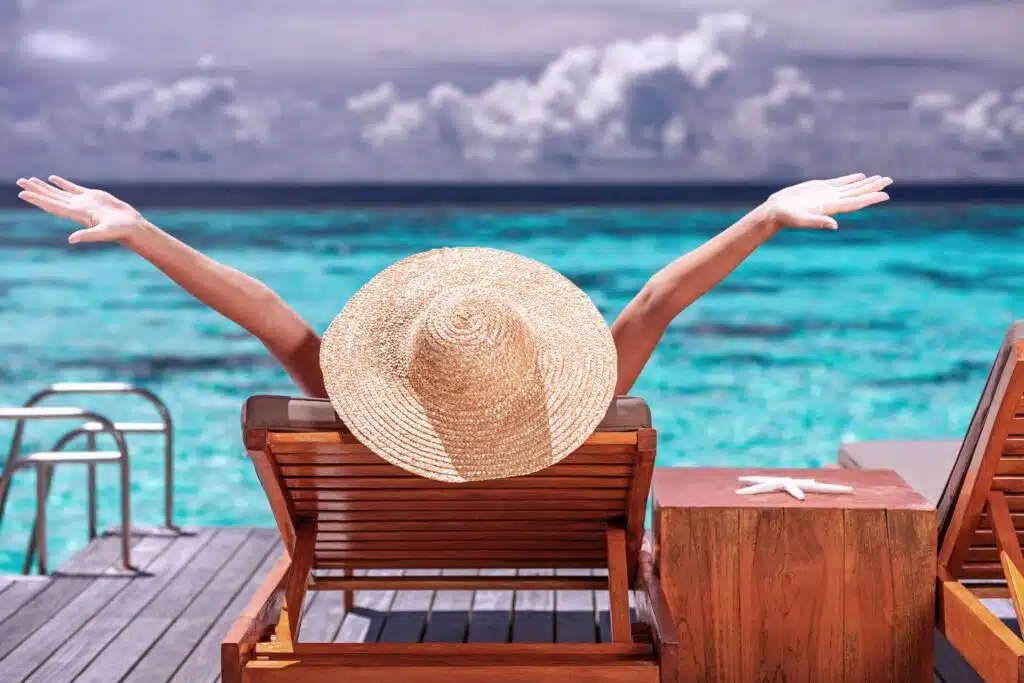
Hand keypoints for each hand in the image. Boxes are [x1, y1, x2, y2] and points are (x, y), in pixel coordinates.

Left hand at [16, 176, 144, 244]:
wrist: (132, 227)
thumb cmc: (120, 231)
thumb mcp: (104, 233)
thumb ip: (88, 235)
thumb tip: (71, 240)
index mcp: (76, 214)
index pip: (52, 205)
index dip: (37, 199)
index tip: (22, 193)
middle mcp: (76, 208)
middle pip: (51, 197)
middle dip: (35, 190)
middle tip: (19, 181)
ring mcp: (83, 202)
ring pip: (59, 192)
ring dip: (44, 186)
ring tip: (29, 180)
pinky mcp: (92, 196)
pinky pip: (73, 188)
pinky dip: (61, 183)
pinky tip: (52, 178)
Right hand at [762, 173, 891, 230]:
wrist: (774, 212)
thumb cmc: (785, 217)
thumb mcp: (800, 220)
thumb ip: (817, 222)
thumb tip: (834, 225)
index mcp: (831, 208)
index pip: (856, 202)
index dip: (871, 198)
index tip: (885, 195)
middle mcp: (833, 201)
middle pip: (858, 193)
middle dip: (874, 187)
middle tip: (889, 180)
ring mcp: (827, 194)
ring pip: (852, 187)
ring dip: (866, 183)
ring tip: (881, 178)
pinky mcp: (820, 188)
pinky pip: (840, 182)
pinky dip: (851, 179)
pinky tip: (860, 176)